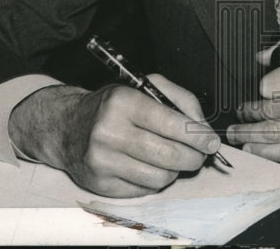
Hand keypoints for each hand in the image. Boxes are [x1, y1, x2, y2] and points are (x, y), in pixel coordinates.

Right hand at [8, 75, 220, 197]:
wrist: (67, 127)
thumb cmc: (112, 106)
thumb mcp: (144, 88)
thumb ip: (179, 99)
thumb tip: (203, 128)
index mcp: (122, 102)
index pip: (171, 123)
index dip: (198, 136)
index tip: (212, 141)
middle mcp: (109, 132)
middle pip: (169, 154)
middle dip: (194, 157)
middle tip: (201, 154)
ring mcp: (102, 162)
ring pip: (160, 177)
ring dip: (176, 171)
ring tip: (173, 159)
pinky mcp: (100, 185)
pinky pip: (145, 190)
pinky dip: (156, 180)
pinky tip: (150, 167)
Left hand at [226, 37, 279, 161]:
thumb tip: (264, 55)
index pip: (272, 84)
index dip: (263, 86)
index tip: (262, 87)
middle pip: (269, 110)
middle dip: (249, 111)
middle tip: (241, 111)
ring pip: (273, 134)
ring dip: (249, 134)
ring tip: (235, 133)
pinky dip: (267, 153)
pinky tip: (253, 150)